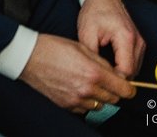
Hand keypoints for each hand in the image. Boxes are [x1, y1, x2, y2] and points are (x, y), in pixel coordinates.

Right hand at [21, 32, 135, 112]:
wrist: (28, 57)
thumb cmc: (53, 48)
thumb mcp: (82, 48)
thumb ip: (102, 63)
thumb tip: (116, 74)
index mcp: (94, 73)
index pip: (124, 90)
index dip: (128, 87)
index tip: (126, 85)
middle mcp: (87, 89)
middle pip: (114, 99)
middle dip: (113, 91)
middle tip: (105, 81)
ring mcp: (76, 99)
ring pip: (100, 105)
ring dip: (99, 96)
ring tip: (88, 83)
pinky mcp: (67, 105)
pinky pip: (85, 108)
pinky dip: (85, 101)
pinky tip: (77, 88)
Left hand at [77, 0, 144, 78]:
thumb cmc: (94, 12)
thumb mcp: (86, 33)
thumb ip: (91, 55)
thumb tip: (94, 73)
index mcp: (125, 38)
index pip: (126, 71)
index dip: (113, 80)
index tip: (100, 81)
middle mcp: (137, 42)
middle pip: (132, 72)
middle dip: (117, 79)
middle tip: (100, 79)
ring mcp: (140, 43)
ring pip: (135, 69)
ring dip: (121, 74)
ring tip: (104, 72)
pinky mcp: (138, 44)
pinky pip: (134, 62)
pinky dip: (124, 66)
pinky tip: (110, 66)